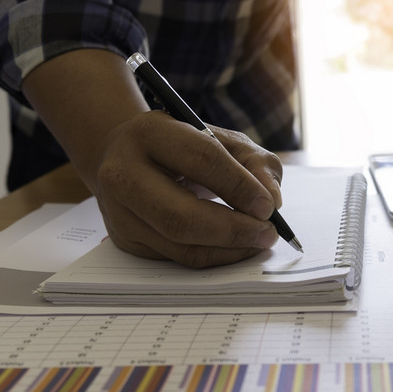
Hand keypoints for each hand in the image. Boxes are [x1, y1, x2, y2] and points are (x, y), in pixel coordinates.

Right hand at [94, 111, 283, 267]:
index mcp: (150, 133)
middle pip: (181, 216)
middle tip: (267, 233)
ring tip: (257, 240)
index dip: (239, 186)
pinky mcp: (125, 238)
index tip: (268, 207)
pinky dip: (214, 256)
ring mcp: (119, 210)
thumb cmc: (183, 147)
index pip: (201, 160)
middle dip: (234, 230)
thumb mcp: (222, 139)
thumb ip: (255, 163)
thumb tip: (272, 201)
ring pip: (179, 243)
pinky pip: (177, 258)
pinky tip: (235, 247)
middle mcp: (123, 172)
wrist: (130, 157)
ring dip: (228, 248)